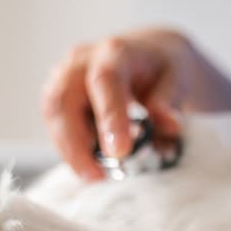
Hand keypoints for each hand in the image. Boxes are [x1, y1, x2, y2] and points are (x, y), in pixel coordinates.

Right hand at [40, 29, 230, 179]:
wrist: (148, 54)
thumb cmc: (163, 68)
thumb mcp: (178, 78)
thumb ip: (170, 101)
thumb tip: (169, 126)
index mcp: (116, 52)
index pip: (106, 81)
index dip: (109, 117)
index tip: (119, 153)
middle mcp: (82, 60)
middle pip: (64, 99)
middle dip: (76, 143)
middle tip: (96, 177)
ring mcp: (64, 74)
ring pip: (53, 113)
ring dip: (68, 149)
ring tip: (94, 176)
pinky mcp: (57, 92)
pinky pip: (54, 122)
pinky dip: (68, 146)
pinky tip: (88, 163)